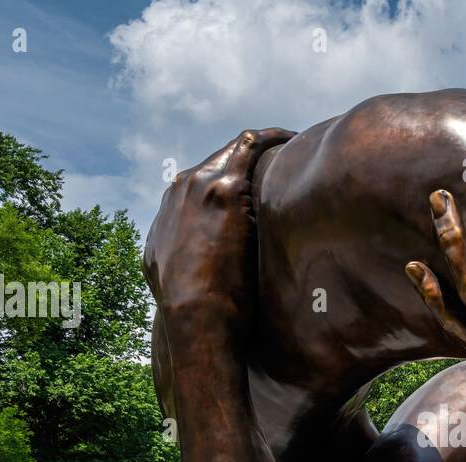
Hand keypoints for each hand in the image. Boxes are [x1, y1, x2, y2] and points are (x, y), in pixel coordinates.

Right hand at [142, 128, 293, 364]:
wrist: (195, 318)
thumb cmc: (198, 315)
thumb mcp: (181, 287)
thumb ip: (187, 262)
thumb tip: (198, 265)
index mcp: (169, 214)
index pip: (204, 183)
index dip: (234, 180)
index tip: (261, 184)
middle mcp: (179, 192)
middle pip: (221, 160)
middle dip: (252, 157)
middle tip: (288, 158)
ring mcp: (198, 186)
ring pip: (236, 149)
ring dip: (266, 144)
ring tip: (296, 144)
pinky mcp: (223, 189)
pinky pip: (249, 147)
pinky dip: (271, 139)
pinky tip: (294, 139)